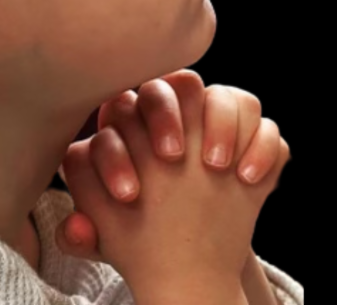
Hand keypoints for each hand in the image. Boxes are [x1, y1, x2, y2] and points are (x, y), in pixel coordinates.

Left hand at [58, 72, 288, 303]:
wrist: (185, 249)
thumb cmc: (138, 232)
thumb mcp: (110, 236)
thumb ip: (85, 235)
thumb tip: (73, 231)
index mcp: (128, 127)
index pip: (116, 111)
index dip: (119, 148)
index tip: (128, 193)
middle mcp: (172, 113)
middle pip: (166, 86)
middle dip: (165, 116)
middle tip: (171, 161)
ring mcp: (213, 120)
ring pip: (220, 93)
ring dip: (220, 122)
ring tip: (215, 168)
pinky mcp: (251, 137)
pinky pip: (262, 122)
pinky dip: (260, 146)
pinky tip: (248, 180)